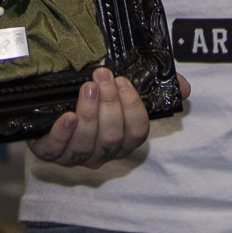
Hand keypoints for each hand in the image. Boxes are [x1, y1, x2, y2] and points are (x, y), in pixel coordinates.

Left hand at [29, 69, 190, 165]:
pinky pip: (56, 150)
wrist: (47, 106)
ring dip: (89, 114)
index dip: (133, 108)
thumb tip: (184, 86)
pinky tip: (67, 116)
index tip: (124, 82)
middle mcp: (101, 152)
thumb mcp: (120, 89)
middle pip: (112, 137)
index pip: (137, 132)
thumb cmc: (90, 99)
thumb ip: (154, 88)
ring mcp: (75, 156)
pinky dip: (63, 133)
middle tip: (102, 76)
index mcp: (121, 140)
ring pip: (88, 144)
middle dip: (110, 105)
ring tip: (87, 88)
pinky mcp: (49, 153)